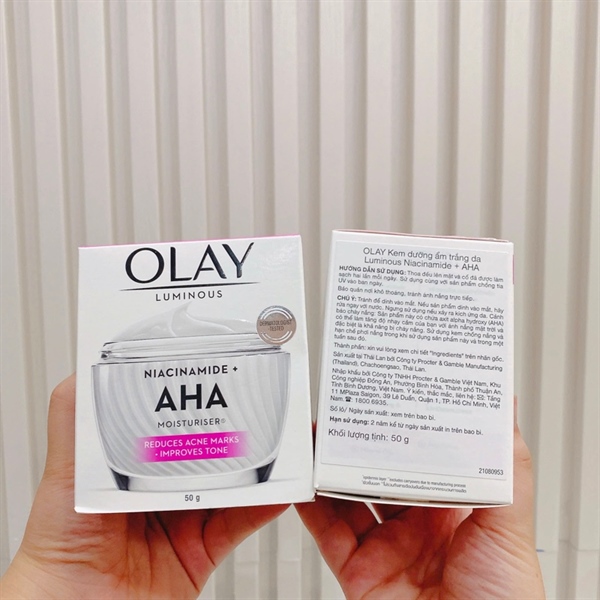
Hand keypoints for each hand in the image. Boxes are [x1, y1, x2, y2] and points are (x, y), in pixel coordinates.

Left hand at [1, 375, 287, 598]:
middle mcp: (159, 490)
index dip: (191, 402)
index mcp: (130, 465)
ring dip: (253, 464)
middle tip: (252, 403)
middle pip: (204, 451)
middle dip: (229, 428)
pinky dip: (263, 506)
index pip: (168, 424)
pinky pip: (240, 524)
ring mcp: (183, 519)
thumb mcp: (65, 473)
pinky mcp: (201, 551)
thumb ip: (74, 423)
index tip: (212, 378)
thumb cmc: (59, 547)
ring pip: (228, 484)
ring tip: (273, 438)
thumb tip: (85, 375)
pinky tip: (277, 488)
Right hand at [297, 410, 544, 599]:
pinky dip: (310, 508)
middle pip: (381, 474)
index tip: (396, 401)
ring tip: (320, 437)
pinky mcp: (359, 572)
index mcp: (454, 512)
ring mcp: (386, 549)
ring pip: (349, 498)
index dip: (408, 431)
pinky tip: (305, 483)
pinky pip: (327, 534)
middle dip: (365, 444)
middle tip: (351, 412)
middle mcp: (418, 527)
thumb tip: (508, 418)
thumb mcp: (509, 527)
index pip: (425, 459)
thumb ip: (508, 472)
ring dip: (331, 468)